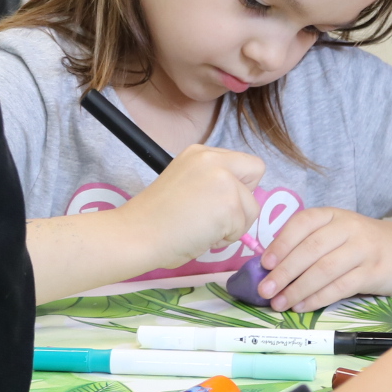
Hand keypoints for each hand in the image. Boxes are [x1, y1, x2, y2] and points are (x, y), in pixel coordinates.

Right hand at [119, 145, 263, 268]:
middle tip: (215, 214)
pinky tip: (201, 236)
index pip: (242, 162)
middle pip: (256, 171)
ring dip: (233, 224)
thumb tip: (237, 197)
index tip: (215, 202)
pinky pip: (243, 227)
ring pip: (252, 206)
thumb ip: (211, 182)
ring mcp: (223, 179)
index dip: (236, 184)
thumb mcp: (186, 183)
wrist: (136, 235)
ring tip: (201, 229)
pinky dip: (226, 238)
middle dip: (243, 197)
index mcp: (200, 152)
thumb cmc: (155, 219)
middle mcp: (213, 158)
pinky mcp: (230, 203)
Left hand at [258, 208, 391, 311]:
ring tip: (280, 303)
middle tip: (265, 290)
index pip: (303, 223)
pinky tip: (303, 307)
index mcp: (334, 215)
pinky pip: (341, 287)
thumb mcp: (338, 232)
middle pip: (311, 249)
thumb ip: (309, 244)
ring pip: (324, 270)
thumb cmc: (363, 244)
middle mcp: (349, 228)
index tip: (264, 263)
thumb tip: (271, 268)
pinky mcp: (374, 272)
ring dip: (298, 289)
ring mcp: (363, 249)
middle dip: (284, 271)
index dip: (281, 243)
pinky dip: (318, 299)